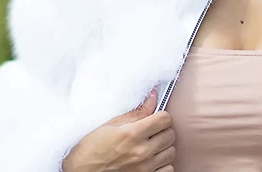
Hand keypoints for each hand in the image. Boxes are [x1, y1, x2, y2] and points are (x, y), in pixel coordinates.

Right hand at [61, 88, 175, 171]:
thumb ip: (137, 112)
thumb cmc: (91, 149)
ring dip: (164, 147)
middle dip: (163, 130)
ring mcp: (144, 169)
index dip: (161, 116)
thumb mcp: (111, 125)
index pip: (165, 119)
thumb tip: (154, 96)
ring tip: (151, 146)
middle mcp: (141, 153)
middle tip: (152, 131)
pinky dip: (163, 164)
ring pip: (171, 152)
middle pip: (170, 134)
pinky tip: (152, 160)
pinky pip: (168, 170)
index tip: (155, 118)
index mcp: (132, 134)